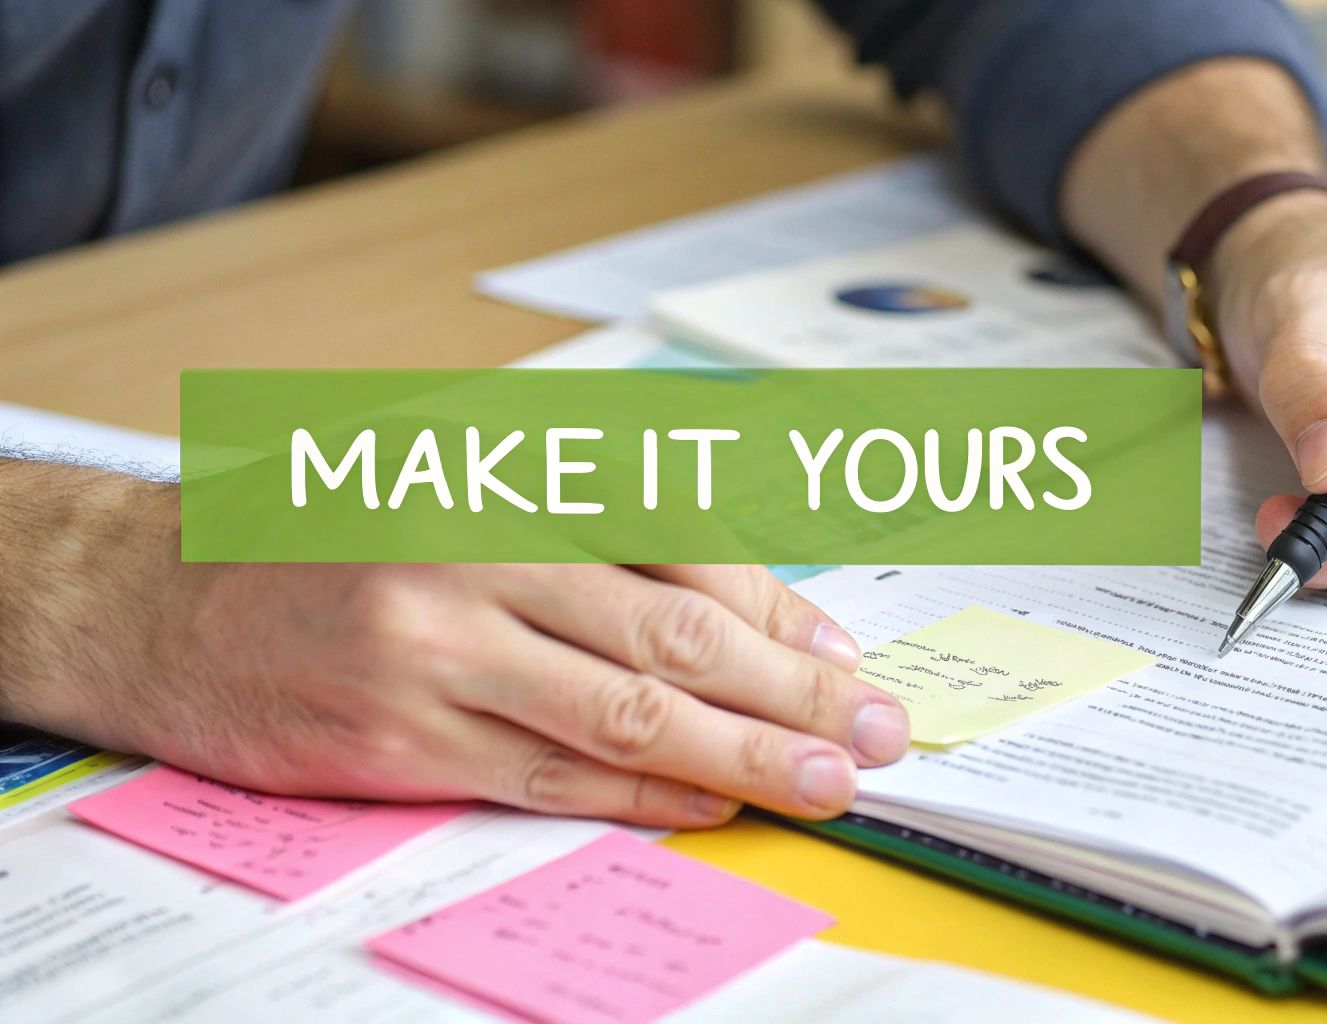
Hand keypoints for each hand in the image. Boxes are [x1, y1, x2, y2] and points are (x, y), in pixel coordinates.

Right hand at [2, 470, 908, 826]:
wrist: (164, 596)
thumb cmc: (341, 540)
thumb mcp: (469, 488)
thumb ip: (603, 535)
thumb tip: (756, 613)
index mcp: (509, 476)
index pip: (684, 541)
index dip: (781, 608)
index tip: (846, 659)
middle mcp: (480, 555)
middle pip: (676, 632)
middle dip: (794, 690)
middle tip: (875, 731)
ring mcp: (438, 652)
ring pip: (626, 713)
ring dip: (743, 755)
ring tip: (825, 781)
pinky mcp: (401, 739)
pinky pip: (551, 777)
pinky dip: (644, 797)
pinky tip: (711, 804)